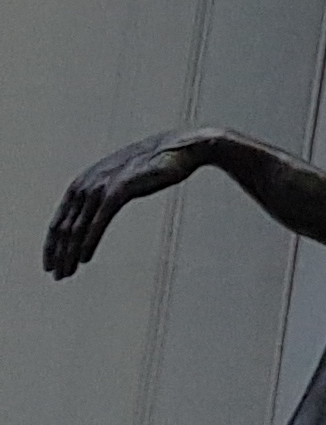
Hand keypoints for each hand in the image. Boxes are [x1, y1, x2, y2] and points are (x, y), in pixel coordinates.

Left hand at [46, 141, 179, 276]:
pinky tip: (85, 258)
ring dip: (70, 253)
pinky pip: (98, 222)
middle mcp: (87, 182)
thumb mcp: (117, 180)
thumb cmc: (149, 166)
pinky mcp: (118, 189)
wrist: (178, 148)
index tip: (49, 265)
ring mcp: (102, 185)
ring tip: (68, 272)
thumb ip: (100, 194)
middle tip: (57, 276)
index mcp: (82, 181)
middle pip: (64, 227)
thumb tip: (90, 216)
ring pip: (78, 228)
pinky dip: (89, 241)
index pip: (58, 220)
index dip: (51, 245)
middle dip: (58, 254)